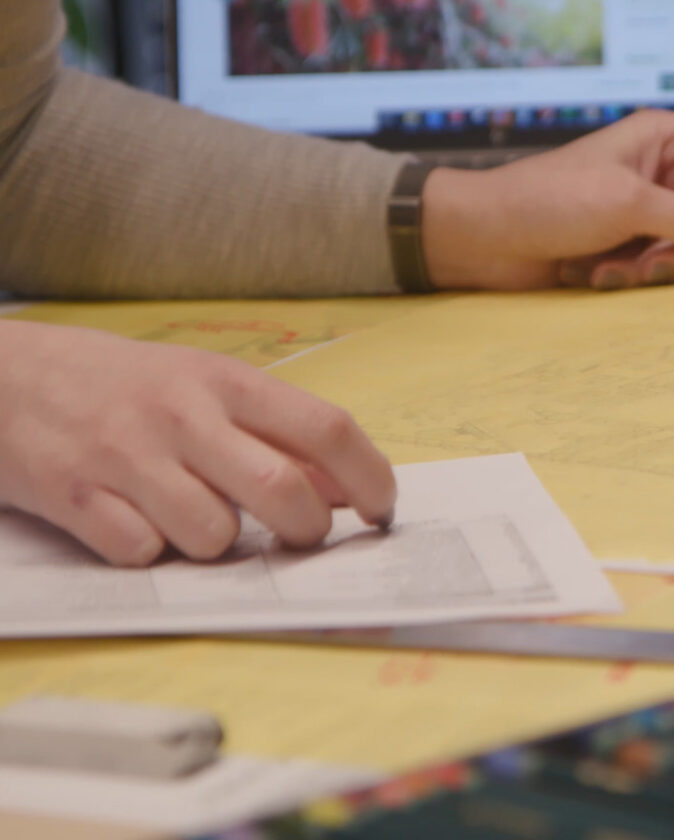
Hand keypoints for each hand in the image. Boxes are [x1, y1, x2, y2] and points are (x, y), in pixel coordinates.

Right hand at [0, 321, 396, 566]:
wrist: (4, 373)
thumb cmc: (124, 386)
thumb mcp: (206, 387)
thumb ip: (277, 434)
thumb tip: (347, 489)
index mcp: (226, 382)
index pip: (328, 429)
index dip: (371, 478)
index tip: (382, 509)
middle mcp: (182, 416)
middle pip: (283, 493)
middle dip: (306, 531)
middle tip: (299, 535)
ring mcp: (127, 456)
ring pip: (215, 537)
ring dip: (219, 546)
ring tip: (198, 519)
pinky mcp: (74, 496)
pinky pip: (144, 554)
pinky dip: (151, 553)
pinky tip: (138, 523)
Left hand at [422, 110, 673, 289]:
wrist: (486, 238)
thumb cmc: (547, 200)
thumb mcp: (630, 204)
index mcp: (667, 138)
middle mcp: (664, 172)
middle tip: (651, 256)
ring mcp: (648, 212)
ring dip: (654, 267)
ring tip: (610, 266)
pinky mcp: (631, 246)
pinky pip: (661, 268)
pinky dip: (633, 276)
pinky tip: (595, 271)